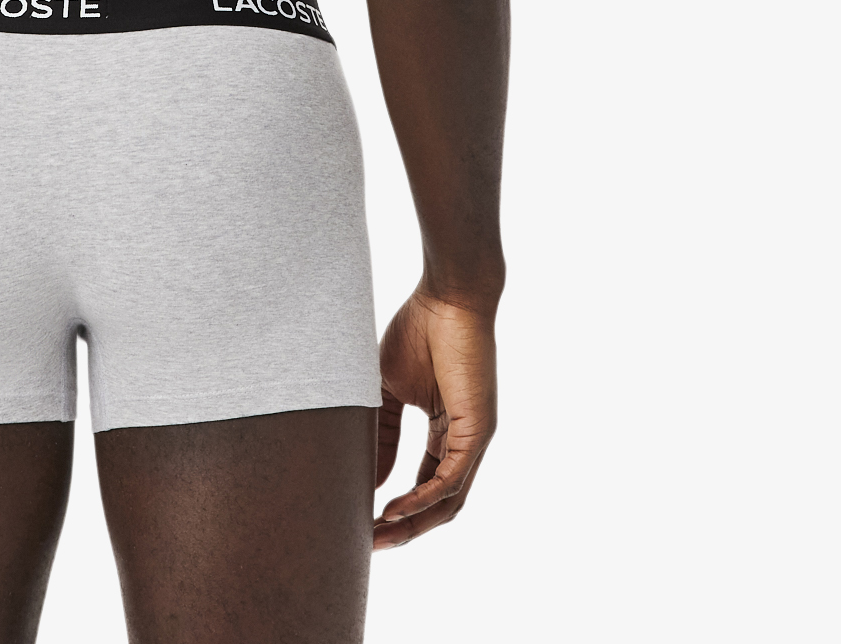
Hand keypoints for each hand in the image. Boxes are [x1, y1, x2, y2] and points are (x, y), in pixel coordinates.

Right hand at [373, 287, 497, 550]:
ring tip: (377, 536)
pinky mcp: (477, 430)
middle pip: (437, 504)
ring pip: (447, 500)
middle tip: (368, 545)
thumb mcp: (388, 389)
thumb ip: (382, 433)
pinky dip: (423, 498)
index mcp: (446, 431)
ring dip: (412, 524)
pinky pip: (451, 478)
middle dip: (403, 528)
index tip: (363, 523)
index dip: (397, 509)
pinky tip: (394, 509)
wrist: (446, 296)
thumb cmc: (419, 329)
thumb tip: (372, 479)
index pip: (424, 484)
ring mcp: (475, 438)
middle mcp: (465, 442)